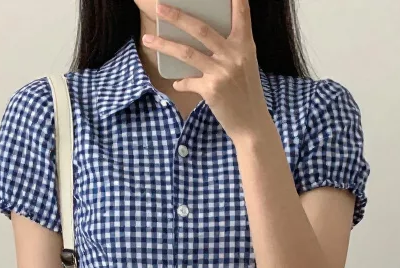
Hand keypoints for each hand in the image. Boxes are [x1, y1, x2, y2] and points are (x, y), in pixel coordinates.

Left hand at [143, 0, 270, 142]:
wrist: (251, 124)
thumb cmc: (247, 93)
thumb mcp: (245, 65)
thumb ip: (230, 49)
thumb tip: (202, 39)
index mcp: (244, 45)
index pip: (241, 14)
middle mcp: (233, 55)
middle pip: (201, 29)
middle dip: (177, 16)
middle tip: (160, 7)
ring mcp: (221, 72)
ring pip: (187, 52)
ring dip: (164, 44)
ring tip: (148, 39)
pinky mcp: (211, 90)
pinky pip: (188, 81)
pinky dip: (181, 82)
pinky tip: (177, 82)